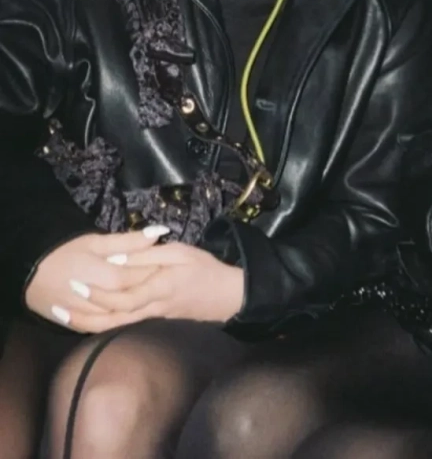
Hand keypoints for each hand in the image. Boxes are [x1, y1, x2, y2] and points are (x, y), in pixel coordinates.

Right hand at [25, 228, 164, 330]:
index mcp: (99, 274)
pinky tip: (130, 316)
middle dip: (146, 290)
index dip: (151, 273)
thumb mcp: (96, 241)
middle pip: (127, 299)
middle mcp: (91, 298)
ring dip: (133, 309)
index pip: (132, 278)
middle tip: (162, 282)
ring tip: (149, 298)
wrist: (29, 271)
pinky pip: (99, 328)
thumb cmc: (65, 252)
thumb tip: (160, 232)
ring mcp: (82, 314)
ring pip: (115, 317)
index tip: (166, 267)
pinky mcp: (74, 324)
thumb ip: (129, 241)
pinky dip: (116, 322)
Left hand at [63, 242, 243, 331]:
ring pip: (115, 325)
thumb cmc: (207, 269)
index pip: (124, 295)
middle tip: (58, 304)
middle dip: (84, 311)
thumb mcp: (182, 252)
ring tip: (63, 316)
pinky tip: (87, 320)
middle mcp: (152, 307)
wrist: (228, 297)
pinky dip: (102, 324)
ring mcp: (152, 318)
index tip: (78, 282)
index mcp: (160, 287)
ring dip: (87, 322)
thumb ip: (150, 255)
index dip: (100, 292)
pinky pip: (123, 325)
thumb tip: (119, 257)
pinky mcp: (153, 321)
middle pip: (113, 316)